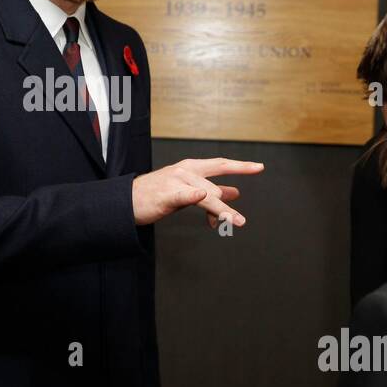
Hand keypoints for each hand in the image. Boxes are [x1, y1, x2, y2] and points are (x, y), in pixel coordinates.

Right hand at [131, 158, 263, 226]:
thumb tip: (234, 193)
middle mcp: (185, 171)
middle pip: (214, 188)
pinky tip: (201, 196)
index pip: (220, 164)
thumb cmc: (156, 195)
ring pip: (205, 196)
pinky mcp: (167, 194)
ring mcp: (176, 181)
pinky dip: (194, 195)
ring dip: (221, 210)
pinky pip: (184, 195)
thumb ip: (210, 191)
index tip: (259, 167)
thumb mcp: (186, 191)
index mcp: (191, 168)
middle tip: (238, 221)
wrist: (128, 201)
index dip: (240, 166)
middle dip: (227, 206)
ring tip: (234, 221)